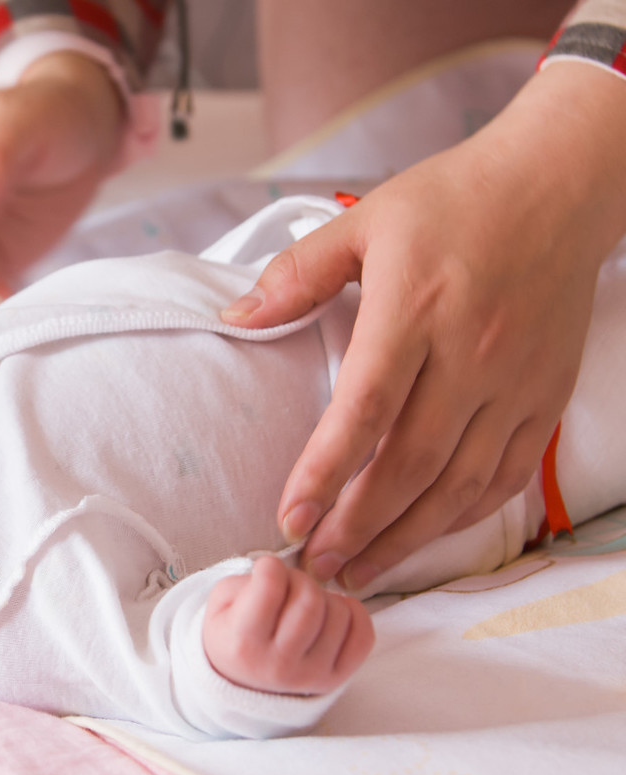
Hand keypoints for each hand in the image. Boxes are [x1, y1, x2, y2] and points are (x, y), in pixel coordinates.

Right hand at [202, 557, 373, 695]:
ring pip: (339, 613)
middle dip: (300, 579)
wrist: (242, 683)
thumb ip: (245, 582)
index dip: (269, 566)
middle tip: (289, 586)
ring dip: (324, 597)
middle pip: (310, 600)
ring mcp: (312, 675)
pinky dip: (353, 613)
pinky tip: (332, 612)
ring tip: (305, 605)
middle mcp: (279, 664)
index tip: (266, 569)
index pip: (270, 587)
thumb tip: (285, 573)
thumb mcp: (219, 605)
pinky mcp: (336, 679)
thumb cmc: (232, 635)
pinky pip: (363, 635)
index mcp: (244, 643)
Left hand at [222, 63, 625, 589]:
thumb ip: (297, 273)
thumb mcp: (364, 220)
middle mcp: (470, 353)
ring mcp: (515, 381)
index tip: (289, 518)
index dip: (324, 472)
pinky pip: (506, 474)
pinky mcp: (546, 396)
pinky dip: (464, 516)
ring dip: (407, 537)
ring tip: (360, 571)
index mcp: (415, 309)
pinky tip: (425, 536)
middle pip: (410, 463)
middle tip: (315, 565)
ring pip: (460, 483)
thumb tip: (234, 317)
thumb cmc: (452, 201)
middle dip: (358, 526)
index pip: (364, 409)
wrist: (559, 185)